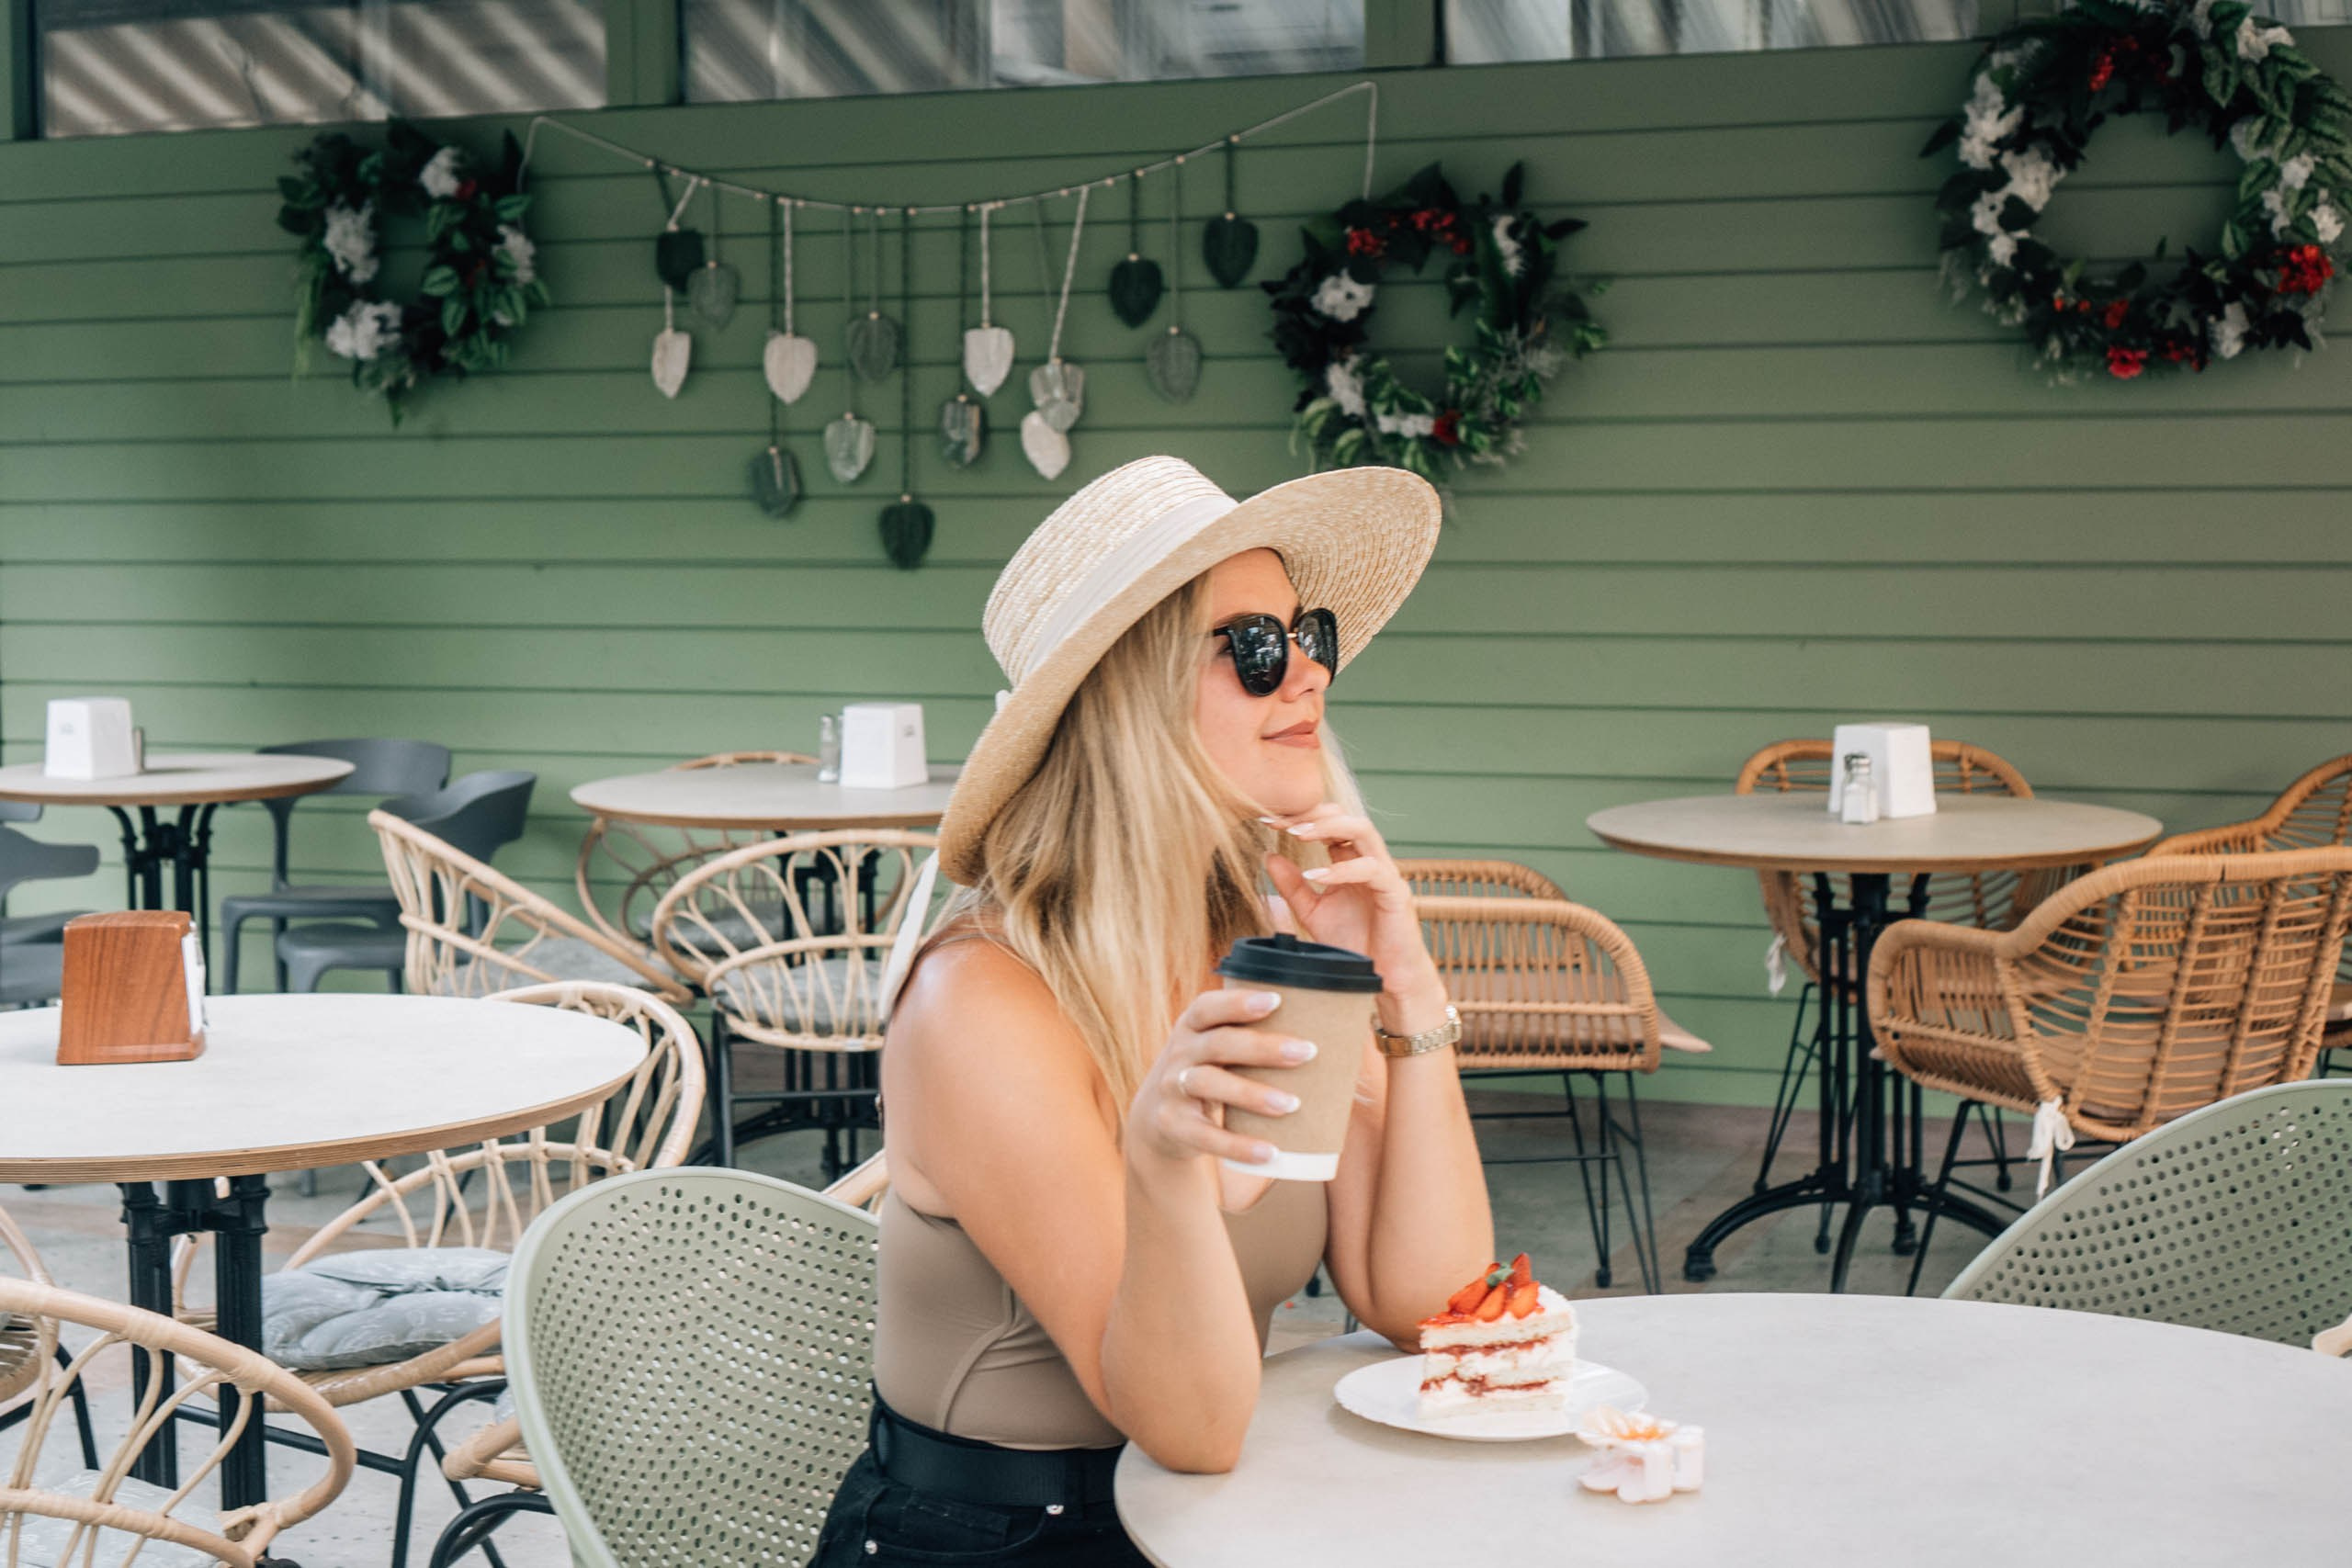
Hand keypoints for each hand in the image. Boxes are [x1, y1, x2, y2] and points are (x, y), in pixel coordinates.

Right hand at [1128, 987, 1319, 1170]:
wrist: (1158, 1121)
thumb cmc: (1210, 1075)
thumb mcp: (1217, 1052)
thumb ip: (1255, 1041)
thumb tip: (1338, 1040)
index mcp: (1192, 1027)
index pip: (1208, 1007)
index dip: (1238, 1002)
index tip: (1277, 1000)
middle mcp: (1179, 1053)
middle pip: (1218, 1044)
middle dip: (1263, 1047)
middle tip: (1307, 1052)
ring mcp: (1172, 1089)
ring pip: (1209, 1084)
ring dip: (1252, 1093)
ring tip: (1292, 1105)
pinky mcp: (1174, 1126)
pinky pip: (1206, 1136)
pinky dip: (1238, 1145)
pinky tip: (1269, 1152)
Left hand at [1261, 803, 1446, 1029]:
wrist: (1382, 978)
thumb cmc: (1353, 944)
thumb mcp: (1312, 912)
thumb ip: (1292, 886)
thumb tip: (1268, 856)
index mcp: (1349, 860)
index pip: (1327, 822)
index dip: (1298, 817)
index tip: (1266, 821)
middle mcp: (1368, 859)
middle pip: (1345, 816)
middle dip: (1311, 814)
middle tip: (1281, 822)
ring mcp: (1385, 873)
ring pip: (1363, 830)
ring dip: (1328, 828)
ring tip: (1298, 835)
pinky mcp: (1396, 892)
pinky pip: (1372, 869)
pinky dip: (1342, 869)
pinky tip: (1316, 876)